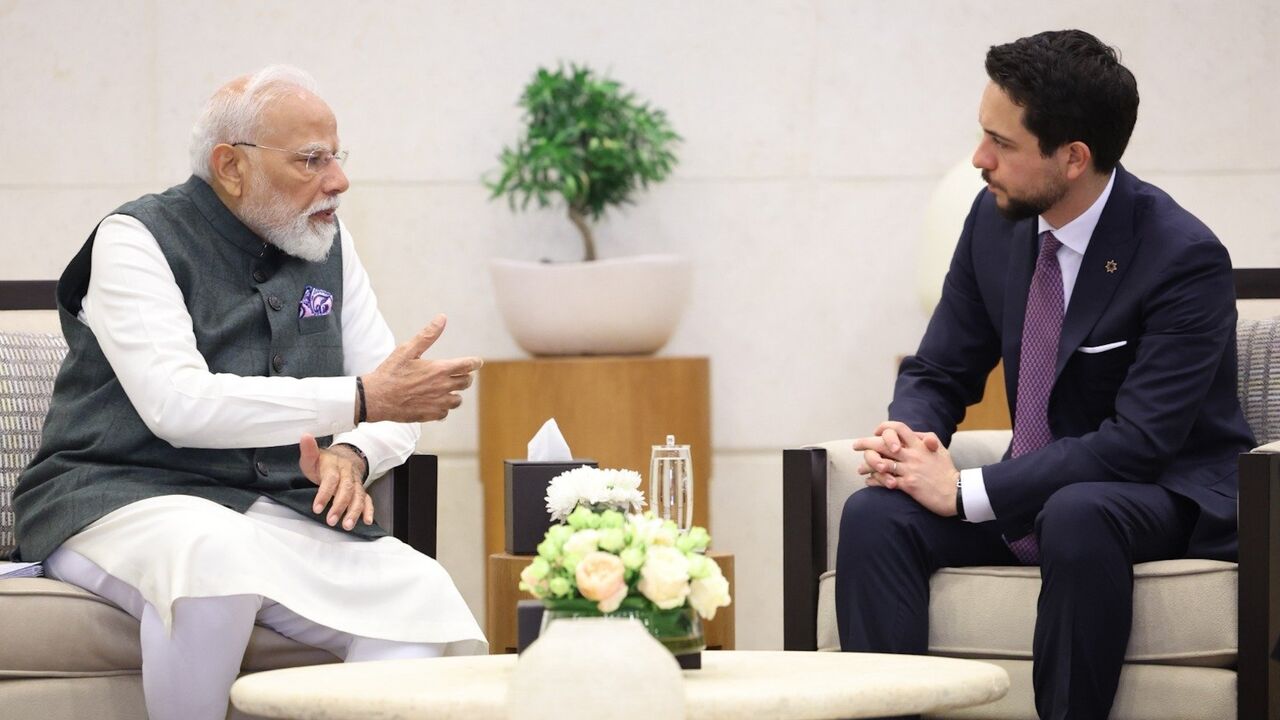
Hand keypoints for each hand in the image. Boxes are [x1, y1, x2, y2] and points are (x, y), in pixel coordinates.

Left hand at [299, 434, 372, 530]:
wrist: (345, 458)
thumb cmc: (325, 462)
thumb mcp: (313, 457)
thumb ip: (309, 450)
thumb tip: (305, 436)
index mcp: (334, 465)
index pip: (331, 479)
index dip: (324, 494)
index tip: (317, 508)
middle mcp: (348, 473)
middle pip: (347, 489)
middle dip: (340, 505)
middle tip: (331, 520)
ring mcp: (356, 482)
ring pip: (358, 496)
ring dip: (354, 511)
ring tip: (347, 525)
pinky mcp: (361, 490)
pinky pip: (367, 500)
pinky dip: (368, 510)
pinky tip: (366, 521)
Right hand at [361, 315, 482, 423]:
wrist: (376, 398)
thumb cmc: (391, 372)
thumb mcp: (408, 349)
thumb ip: (428, 335)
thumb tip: (442, 318)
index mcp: (439, 369)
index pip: (467, 365)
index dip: (475, 363)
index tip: (477, 362)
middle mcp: (442, 387)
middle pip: (466, 382)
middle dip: (466, 377)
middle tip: (461, 374)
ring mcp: (437, 403)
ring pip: (457, 400)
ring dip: (455, 393)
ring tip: (448, 389)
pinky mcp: (430, 415)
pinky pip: (444, 413)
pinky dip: (443, 407)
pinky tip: (436, 402)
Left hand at [853, 421, 957, 516]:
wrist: (956, 493)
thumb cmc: (947, 471)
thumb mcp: (940, 450)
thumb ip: (927, 439)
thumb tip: (914, 433)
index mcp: (920, 445)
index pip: (899, 428)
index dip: (884, 427)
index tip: (875, 432)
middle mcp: (913, 455)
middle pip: (883, 444)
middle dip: (866, 443)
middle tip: (856, 445)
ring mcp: (909, 470)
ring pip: (881, 463)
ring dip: (867, 465)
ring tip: (860, 469)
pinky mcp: (908, 485)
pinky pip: (886, 481)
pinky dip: (875, 480)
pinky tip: (869, 481)